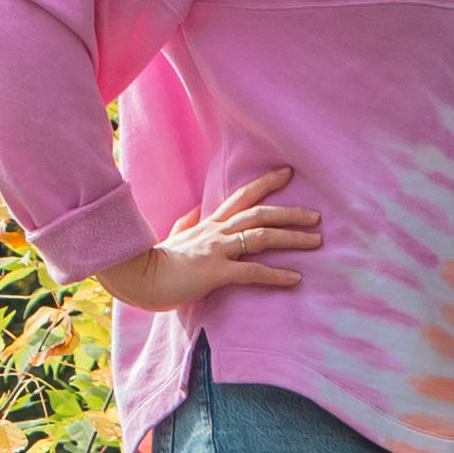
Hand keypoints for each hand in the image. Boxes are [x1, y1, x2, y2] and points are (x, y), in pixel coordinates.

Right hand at [88, 161, 320, 309]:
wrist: (136, 278)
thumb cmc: (155, 262)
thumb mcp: (172, 236)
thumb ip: (186, 223)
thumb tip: (195, 212)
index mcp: (209, 224)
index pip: (242, 197)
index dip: (266, 184)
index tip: (288, 174)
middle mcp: (217, 232)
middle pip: (260, 214)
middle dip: (291, 213)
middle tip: (317, 216)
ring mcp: (217, 250)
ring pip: (262, 237)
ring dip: (292, 238)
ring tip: (316, 242)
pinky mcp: (216, 272)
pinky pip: (253, 272)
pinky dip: (277, 275)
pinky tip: (296, 278)